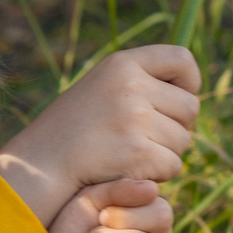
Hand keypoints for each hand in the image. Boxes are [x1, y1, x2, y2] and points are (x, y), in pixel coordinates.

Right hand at [0, 46, 200, 226]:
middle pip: (190, 106)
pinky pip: (173, 165)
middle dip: (177, 126)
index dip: (190, 80)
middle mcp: (131, 85)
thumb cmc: (73, 129)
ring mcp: (136, 119)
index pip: (182, 58)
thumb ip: (139, 82)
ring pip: (183, 140)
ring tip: (130, 153)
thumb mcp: (101, 88)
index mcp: (122, 64)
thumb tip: (190, 89)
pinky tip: (129, 170)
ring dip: (165, 152)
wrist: (42, 164)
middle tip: (148, 137)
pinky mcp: (139, 152)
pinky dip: (158, 174)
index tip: (177, 97)